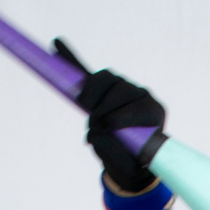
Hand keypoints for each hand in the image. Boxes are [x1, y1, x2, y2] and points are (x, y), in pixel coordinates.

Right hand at [55, 41, 165, 193]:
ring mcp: (121, 88)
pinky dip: (71, 58)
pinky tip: (56, 44)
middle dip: (104, 105)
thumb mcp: (126, 165)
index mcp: (153, 112)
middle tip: (95, 123)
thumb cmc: (130, 163)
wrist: (128, 162)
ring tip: (85, 106)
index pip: (140, 105)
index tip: (110, 126)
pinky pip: (87, 72)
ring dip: (92, 91)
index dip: (123, 114)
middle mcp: (140, 95)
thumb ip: (112, 151)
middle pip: (121, 87)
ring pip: (106, 78)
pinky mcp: (103, 88)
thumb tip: (93, 133)